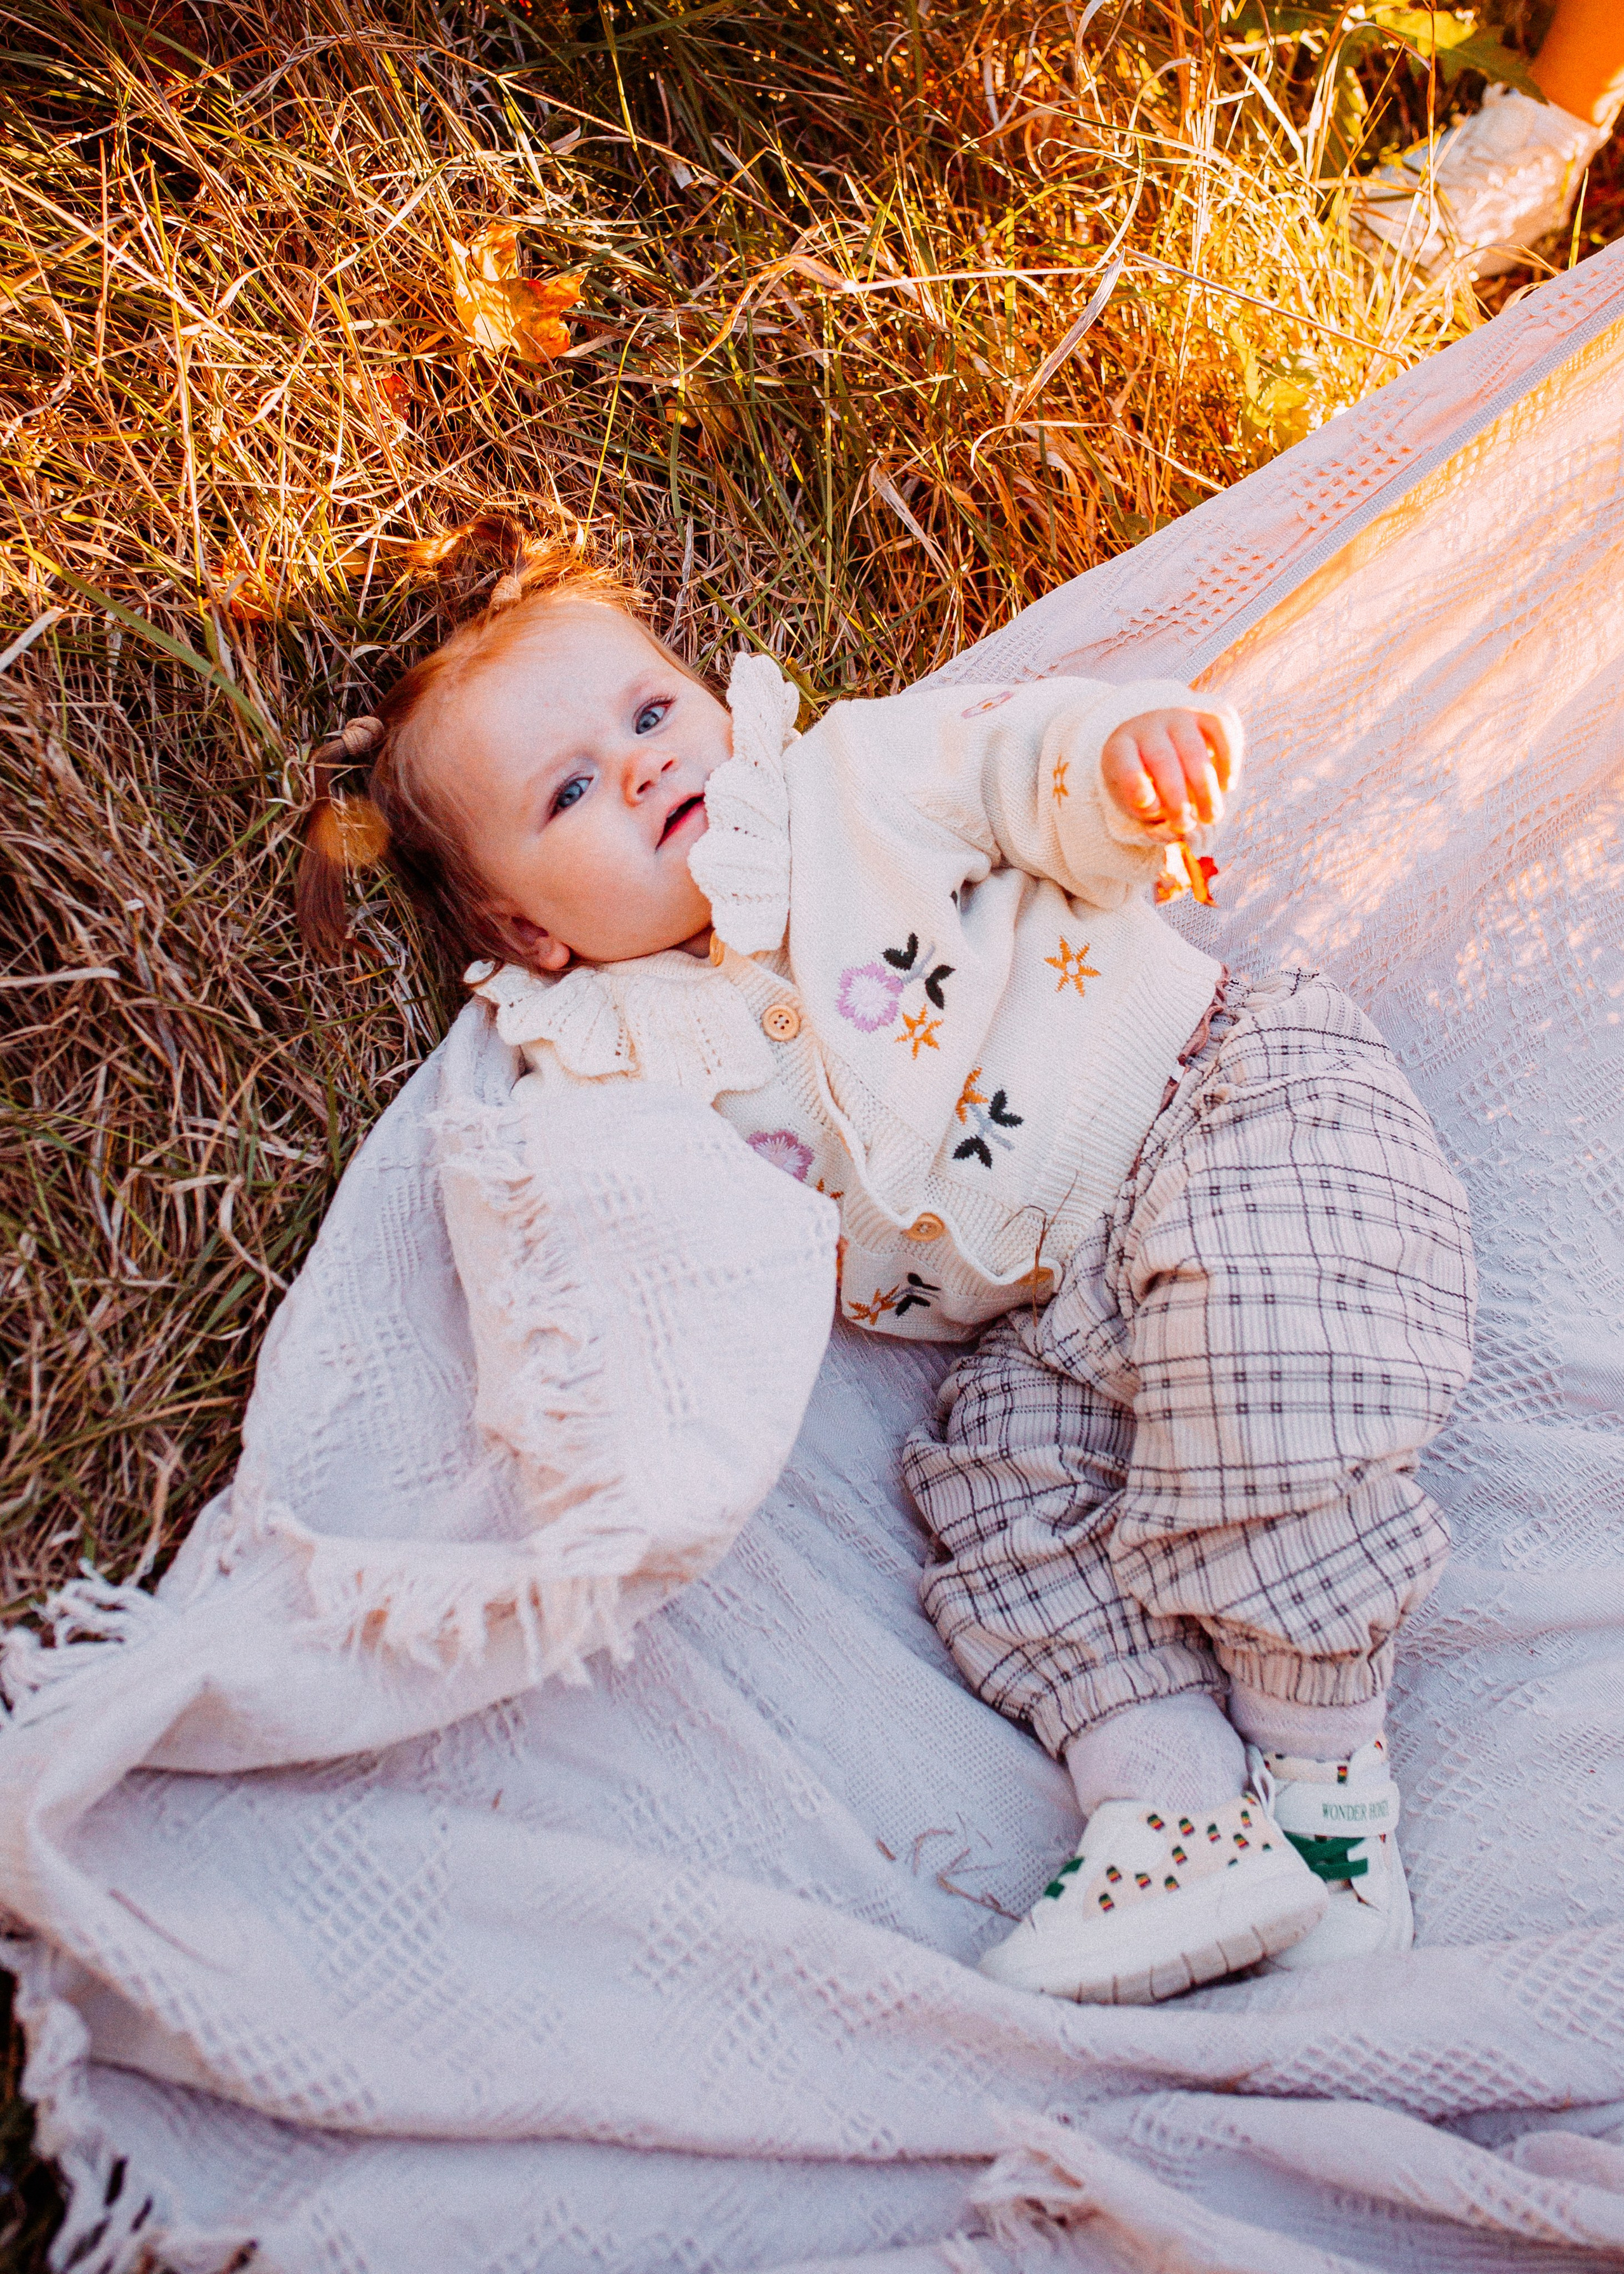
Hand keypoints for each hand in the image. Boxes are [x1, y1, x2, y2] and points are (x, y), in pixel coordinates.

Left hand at [1100, 707, 1234, 838]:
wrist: (1164, 744)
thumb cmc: (1147, 781)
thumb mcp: (1136, 797)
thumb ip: (1146, 808)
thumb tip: (1165, 812)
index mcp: (1121, 746)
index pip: (1123, 760)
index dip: (1133, 781)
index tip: (1147, 805)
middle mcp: (1148, 726)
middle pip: (1162, 759)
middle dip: (1176, 796)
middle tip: (1185, 824)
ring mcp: (1178, 717)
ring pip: (1193, 749)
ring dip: (1205, 787)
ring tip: (1211, 816)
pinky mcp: (1206, 714)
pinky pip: (1220, 730)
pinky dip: (1227, 759)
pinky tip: (1227, 786)